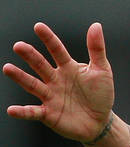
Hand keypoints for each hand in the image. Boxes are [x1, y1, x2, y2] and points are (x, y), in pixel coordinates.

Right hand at [4, 23, 114, 143]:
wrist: (101, 121)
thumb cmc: (100, 94)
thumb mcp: (102, 71)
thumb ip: (96, 49)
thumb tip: (96, 25)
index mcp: (67, 67)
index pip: (56, 50)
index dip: (48, 39)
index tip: (38, 26)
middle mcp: (55, 80)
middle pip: (40, 65)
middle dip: (30, 56)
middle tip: (19, 46)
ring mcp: (50, 96)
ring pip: (33, 85)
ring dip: (20, 77)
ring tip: (7, 68)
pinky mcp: (48, 114)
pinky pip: (33, 112)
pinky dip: (23, 112)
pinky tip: (12, 109)